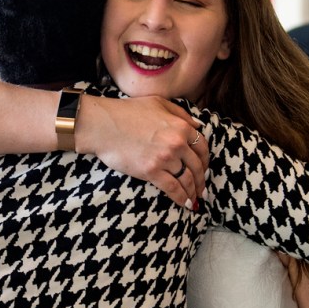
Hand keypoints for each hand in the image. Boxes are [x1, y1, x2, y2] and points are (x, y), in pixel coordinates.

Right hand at [79, 95, 208, 207]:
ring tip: (195, 199)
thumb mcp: (159, 103)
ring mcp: (164, 158)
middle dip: (201, 179)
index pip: (202, 146)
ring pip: (186, 179)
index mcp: (181, 126)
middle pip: (197, 165)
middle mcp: (176, 143)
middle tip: (202, 188)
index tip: (204, 168)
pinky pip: (172, 188)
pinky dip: (181, 198)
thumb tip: (198, 124)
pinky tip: (185, 204)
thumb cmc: (127, 111)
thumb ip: (181, 114)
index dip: (206, 160)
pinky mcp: (151, 171)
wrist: (103, 125)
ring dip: (193, 191)